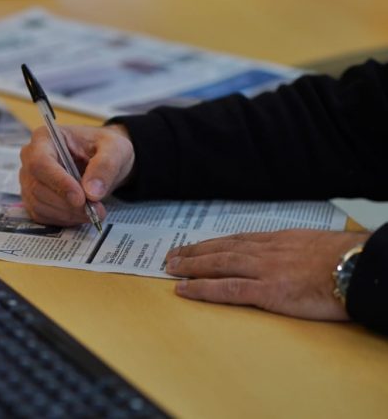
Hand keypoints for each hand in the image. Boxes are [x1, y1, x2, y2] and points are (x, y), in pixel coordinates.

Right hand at [19, 125, 133, 225]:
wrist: (102, 160)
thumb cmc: (103, 147)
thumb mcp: (114, 149)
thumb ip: (105, 166)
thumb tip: (92, 192)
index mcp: (45, 138)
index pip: (40, 162)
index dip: (58, 182)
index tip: (80, 198)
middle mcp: (30, 159)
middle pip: (38, 187)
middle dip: (68, 203)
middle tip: (96, 210)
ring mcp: (29, 181)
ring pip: (39, 205)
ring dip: (68, 214)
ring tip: (93, 212)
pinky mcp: (33, 199)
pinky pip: (42, 216)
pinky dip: (63, 219)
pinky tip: (81, 214)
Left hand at [166, 229, 369, 320]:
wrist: (359, 267)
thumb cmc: (346, 258)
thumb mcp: (315, 244)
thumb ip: (293, 249)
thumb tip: (286, 255)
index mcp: (278, 240)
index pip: (237, 240)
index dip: (213, 244)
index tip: (196, 246)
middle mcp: (266, 251)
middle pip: (221, 249)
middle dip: (194, 252)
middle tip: (172, 256)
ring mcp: (264, 270)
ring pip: (218, 265)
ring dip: (191, 266)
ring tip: (171, 268)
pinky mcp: (268, 291)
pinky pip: (227, 289)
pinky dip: (202, 288)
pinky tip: (184, 289)